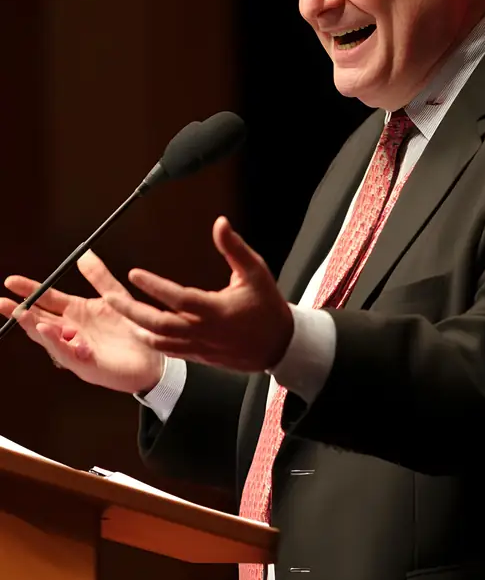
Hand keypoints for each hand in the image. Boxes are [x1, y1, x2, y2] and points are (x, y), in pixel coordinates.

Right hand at [0, 251, 163, 392]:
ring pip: (48, 338)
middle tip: (2, 302)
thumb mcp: (115, 297)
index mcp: (75, 313)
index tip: (10, 281)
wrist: (155, 357)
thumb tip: (84, 254)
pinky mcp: (87, 366)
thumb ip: (99, 277)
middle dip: (19, 311)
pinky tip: (47, 331)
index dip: (29, 290)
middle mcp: (71, 331)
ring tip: (22, 313)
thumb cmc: (134, 329)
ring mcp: (76, 349)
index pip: (46, 299)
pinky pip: (68, 354)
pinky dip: (56, 343)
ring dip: (33, 325)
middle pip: (39, 320)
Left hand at [103, 216, 293, 372]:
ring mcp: (200, 347)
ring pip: (160, 340)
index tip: (134, 273)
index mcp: (216, 311)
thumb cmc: (267, 307)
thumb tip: (220, 223)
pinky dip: (152, 340)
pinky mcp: (200, 356)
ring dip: (136, 326)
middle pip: (159, 324)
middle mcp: (204, 331)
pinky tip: (140, 330)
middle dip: (131, 310)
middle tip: (110, 297)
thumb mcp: (256, 272)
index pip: (178, 298)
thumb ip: (234, 248)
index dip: (154, 286)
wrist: (279, 345)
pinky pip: (170, 350)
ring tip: (119, 312)